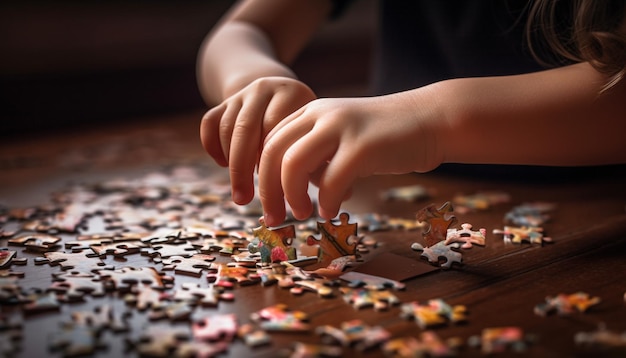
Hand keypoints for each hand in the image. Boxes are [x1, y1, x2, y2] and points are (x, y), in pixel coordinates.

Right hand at [200, 76, 315, 204]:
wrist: (283, 90)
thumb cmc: (306, 128)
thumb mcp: (315, 134)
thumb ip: (311, 157)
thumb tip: (298, 193)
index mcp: (293, 94)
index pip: (275, 131)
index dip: (271, 163)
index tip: (275, 191)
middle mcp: (266, 88)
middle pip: (246, 130)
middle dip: (242, 171)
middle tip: (244, 200)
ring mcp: (244, 92)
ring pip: (226, 129)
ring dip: (231, 164)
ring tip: (240, 190)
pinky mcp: (226, 100)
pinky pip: (209, 123)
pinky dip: (212, 146)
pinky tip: (224, 164)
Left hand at [258, 91, 444, 225]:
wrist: (428, 120)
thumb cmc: (383, 136)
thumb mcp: (341, 135)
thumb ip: (315, 154)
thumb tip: (288, 188)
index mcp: (310, 111)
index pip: (268, 142)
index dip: (260, 176)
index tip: (265, 202)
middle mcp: (320, 114)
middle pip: (272, 153)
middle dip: (267, 191)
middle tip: (272, 218)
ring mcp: (342, 128)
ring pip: (293, 165)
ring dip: (291, 196)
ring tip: (302, 213)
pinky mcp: (364, 147)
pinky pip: (330, 181)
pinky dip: (325, 201)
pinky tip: (331, 210)